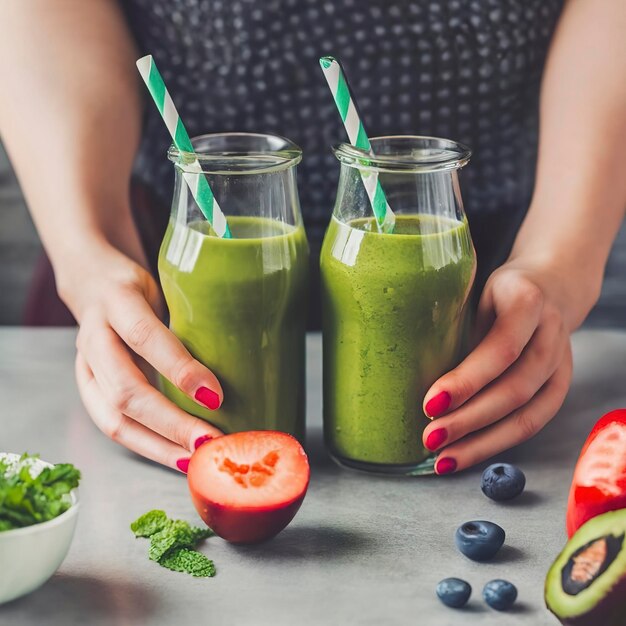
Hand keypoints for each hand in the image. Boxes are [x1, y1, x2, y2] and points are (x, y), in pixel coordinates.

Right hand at [68, 246, 223, 471]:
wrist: (91, 281)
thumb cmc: (143, 285)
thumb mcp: (168, 284)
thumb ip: (192, 314)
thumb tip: (246, 353)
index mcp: (116, 299)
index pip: (144, 336)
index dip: (178, 368)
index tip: (215, 395)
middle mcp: (94, 336)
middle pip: (125, 389)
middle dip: (170, 422)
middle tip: (210, 442)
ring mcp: (85, 366)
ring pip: (113, 418)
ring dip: (158, 445)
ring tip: (196, 459)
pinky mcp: (87, 390)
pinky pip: (112, 427)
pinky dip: (147, 447)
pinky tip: (177, 457)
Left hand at [421, 263, 573, 473]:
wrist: (551, 286)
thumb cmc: (497, 291)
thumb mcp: (474, 292)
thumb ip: (453, 323)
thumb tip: (401, 364)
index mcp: (527, 302)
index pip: (501, 349)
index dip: (466, 381)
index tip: (429, 404)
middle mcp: (551, 335)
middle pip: (514, 389)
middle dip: (469, 420)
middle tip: (429, 438)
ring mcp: (561, 365)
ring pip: (526, 416)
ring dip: (481, 443)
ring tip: (442, 460)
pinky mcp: (560, 388)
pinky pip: (531, 424)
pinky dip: (495, 444)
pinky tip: (464, 455)